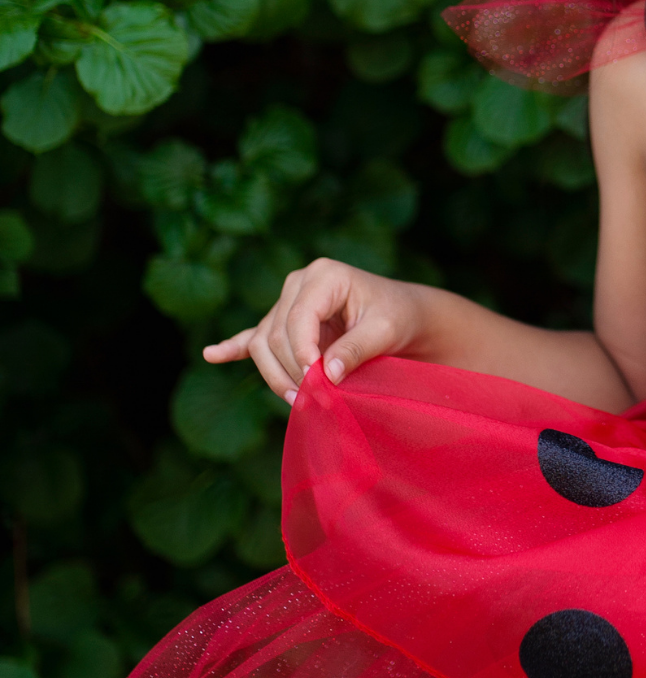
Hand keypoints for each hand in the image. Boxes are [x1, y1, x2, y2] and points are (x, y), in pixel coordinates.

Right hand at [202, 259, 428, 402]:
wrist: (403, 315)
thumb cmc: (397, 317)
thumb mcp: (385, 331)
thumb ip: (356, 350)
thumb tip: (327, 374)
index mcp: (324, 276)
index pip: (298, 318)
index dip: (302, 353)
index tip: (318, 383)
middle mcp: (299, 284)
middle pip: (275, 334)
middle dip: (291, 371)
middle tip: (316, 401)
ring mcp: (286, 301)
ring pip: (263, 343)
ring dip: (275, 375)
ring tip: (297, 401)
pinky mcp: (283, 321)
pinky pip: (253, 336)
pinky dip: (233, 347)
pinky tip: (212, 355)